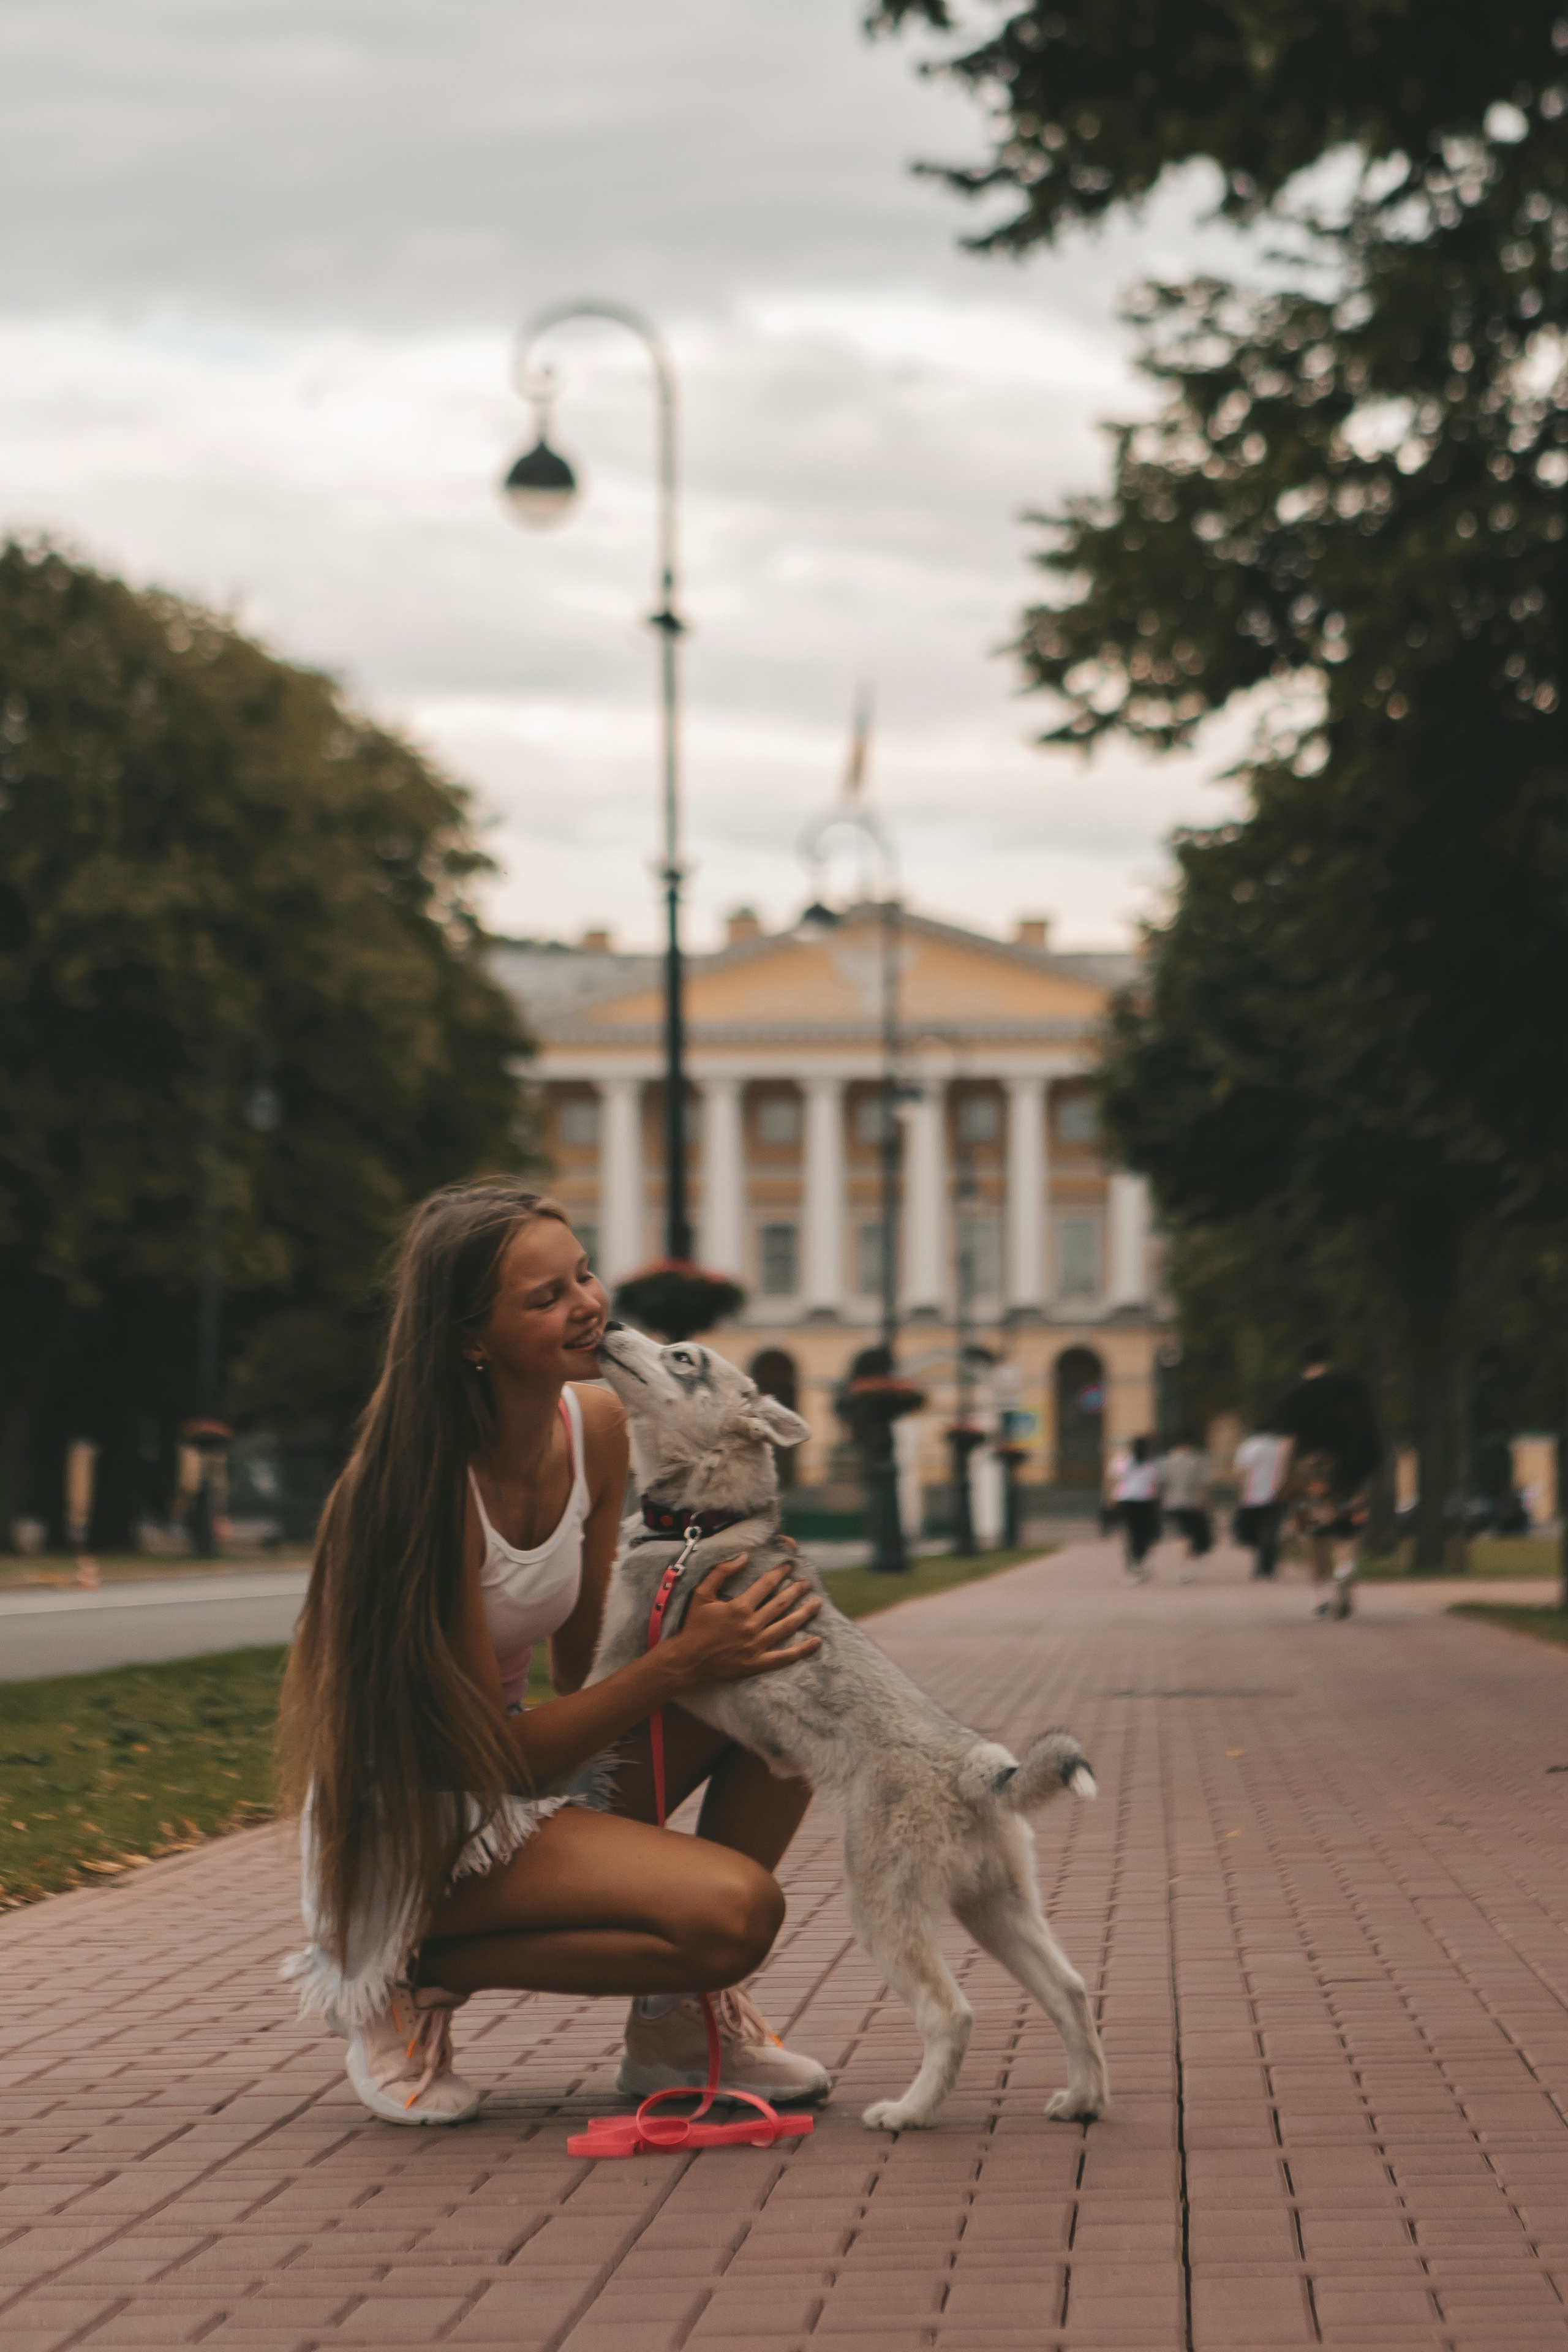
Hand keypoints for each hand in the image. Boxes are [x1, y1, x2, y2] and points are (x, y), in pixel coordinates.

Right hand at [667, 1555, 821, 1683]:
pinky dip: (802, 1650)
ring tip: (817, 1603)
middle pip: (781, 1604)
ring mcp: (756, 1646)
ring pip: (787, 1626)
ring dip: (804, 1614)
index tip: (790, 1566)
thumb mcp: (702, 1593)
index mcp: (739, 1607)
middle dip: (797, 1591)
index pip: (766, 1585)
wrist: (687, 1659)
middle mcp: (751, 1625)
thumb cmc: (694, 1625)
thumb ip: (721, 1572)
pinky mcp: (757, 1663)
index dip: (780, 1573)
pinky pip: (784, 1657)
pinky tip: (816, 1641)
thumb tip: (743, 1557)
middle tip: (807, 1583)